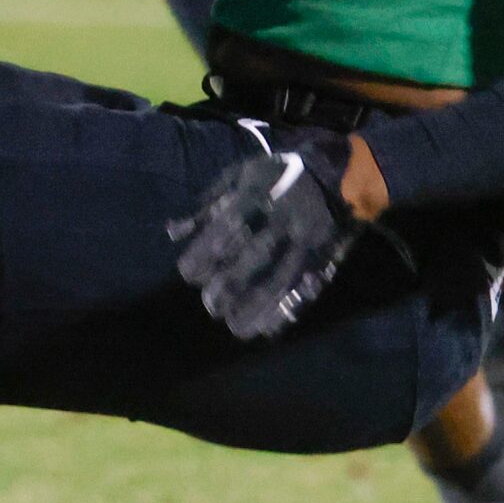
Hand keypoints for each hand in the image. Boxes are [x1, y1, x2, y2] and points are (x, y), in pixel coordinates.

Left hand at [169, 136, 361, 340]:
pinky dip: (287, 309)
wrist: (331, 174)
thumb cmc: (272, 177)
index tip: (188, 274)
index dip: (208, 250)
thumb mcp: (238, 177)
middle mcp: (285, 216)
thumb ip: (206, 206)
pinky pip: (307, 287)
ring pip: (284, 276)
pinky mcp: (324, 256)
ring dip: (258, 304)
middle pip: (259, 253)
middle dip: (232, 281)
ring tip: (234, 326)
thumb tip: (172, 233)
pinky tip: (266, 329)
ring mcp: (308, 238)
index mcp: (260, 192)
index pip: (230, 223)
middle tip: (210, 305)